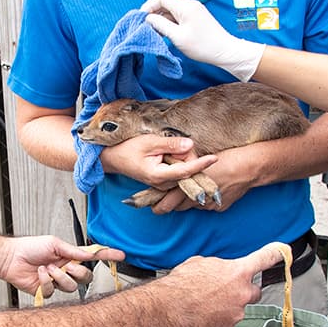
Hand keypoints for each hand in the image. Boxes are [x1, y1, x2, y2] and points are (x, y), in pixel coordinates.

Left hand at [0, 237, 124, 297]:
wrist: (11, 258)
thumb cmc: (30, 247)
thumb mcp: (54, 244)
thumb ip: (73, 251)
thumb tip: (89, 254)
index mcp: (71, 256)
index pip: (94, 256)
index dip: (108, 256)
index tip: (122, 255)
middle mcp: (67, 270)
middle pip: (86, 277)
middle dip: (78, 272)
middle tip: (66, 265)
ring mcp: (58, 281)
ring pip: (71, 286)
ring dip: (58, 276)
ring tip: (47, 268)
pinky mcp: (47, 291)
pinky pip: (54, 291)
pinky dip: (46, 281)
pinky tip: (39, 274)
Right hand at [100, 133, 216, 189]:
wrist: (113, 158)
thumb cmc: (128, 148)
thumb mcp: (149, 142)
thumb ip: (170, 144)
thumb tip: (190, 145)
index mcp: (158, 175)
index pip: (185, 170)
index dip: (201, 164)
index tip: (214, 158)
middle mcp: (162, 184)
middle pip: (187, 169)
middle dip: (185, 155)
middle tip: (170, 144)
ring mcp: (163, 184)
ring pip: (183, 170)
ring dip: (180, 158)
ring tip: (163, 149)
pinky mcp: (163, 181)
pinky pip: (177, 171)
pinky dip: (176, 161)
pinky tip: (165, 154)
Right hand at [142, 0, 265, 81]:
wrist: (225, 51)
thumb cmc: (203, 46)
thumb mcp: (177, 37)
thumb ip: (161, 25)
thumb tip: (148, 18)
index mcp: (186, 6)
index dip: (149, 5)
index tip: (142, 18)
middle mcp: (190, 4)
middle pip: (166, 2)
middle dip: (154, 12)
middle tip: (146, 26)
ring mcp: (194, 10)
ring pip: (171, 9)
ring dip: (161, 18)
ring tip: (155, 32)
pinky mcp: (195, 17)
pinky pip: (178, 15)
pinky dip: (169, 22)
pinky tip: (166, 33)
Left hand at [149, 149, 253, 214]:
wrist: (247, 169)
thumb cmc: (224, 160)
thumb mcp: (197, 162)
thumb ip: (183, 172)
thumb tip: (173, 177)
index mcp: (188, 186)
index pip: (167, 201)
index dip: (157, 204)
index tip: (152, 205)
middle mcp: (196, 199)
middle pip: (176, 207)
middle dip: (168, 206)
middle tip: (160, 204)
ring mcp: (208, 205)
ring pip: (191, 207)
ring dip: (187, 201)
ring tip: (187, 191)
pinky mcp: (218, 207)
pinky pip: (206, 206)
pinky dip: (204, 200)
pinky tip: (209, 189)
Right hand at [157, 242, 289, 326]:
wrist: (172, 306)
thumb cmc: (183, 282)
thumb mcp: (202, 263)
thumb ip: (219, 267)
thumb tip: (220, 271)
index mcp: (238, 271)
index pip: (263, 259)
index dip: (275, 254)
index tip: (284, 250)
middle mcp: (242, 292)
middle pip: (254, 292)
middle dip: (243, 292)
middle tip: (226, 291)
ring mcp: (237, 312)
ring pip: (238, 309)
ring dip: (227, 306)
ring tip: (205, 303)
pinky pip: (226, 322)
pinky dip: (217, 320)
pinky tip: (203, 314)